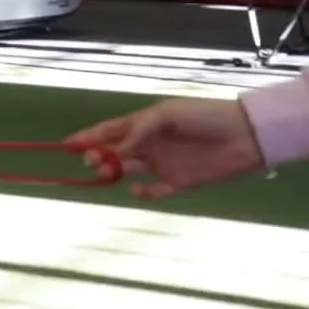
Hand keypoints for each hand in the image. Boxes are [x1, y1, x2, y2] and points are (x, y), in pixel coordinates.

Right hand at [66, 98, 265, 198]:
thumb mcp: (165, 115)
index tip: (66, 145)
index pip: (107, 131)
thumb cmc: (202, 116)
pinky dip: (142, 193)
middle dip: (97, 156)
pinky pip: (153, 191)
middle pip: (112, 152)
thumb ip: (136, 132)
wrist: (243, 136)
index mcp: (142, 124)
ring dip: (113, 172)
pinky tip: (136, 189)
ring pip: (126, 171)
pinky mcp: (178, 182)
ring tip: (106, 172)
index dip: (86, 137)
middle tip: (92, 161)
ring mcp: (161, 164)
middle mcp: (147, 144)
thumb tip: (111, 151)